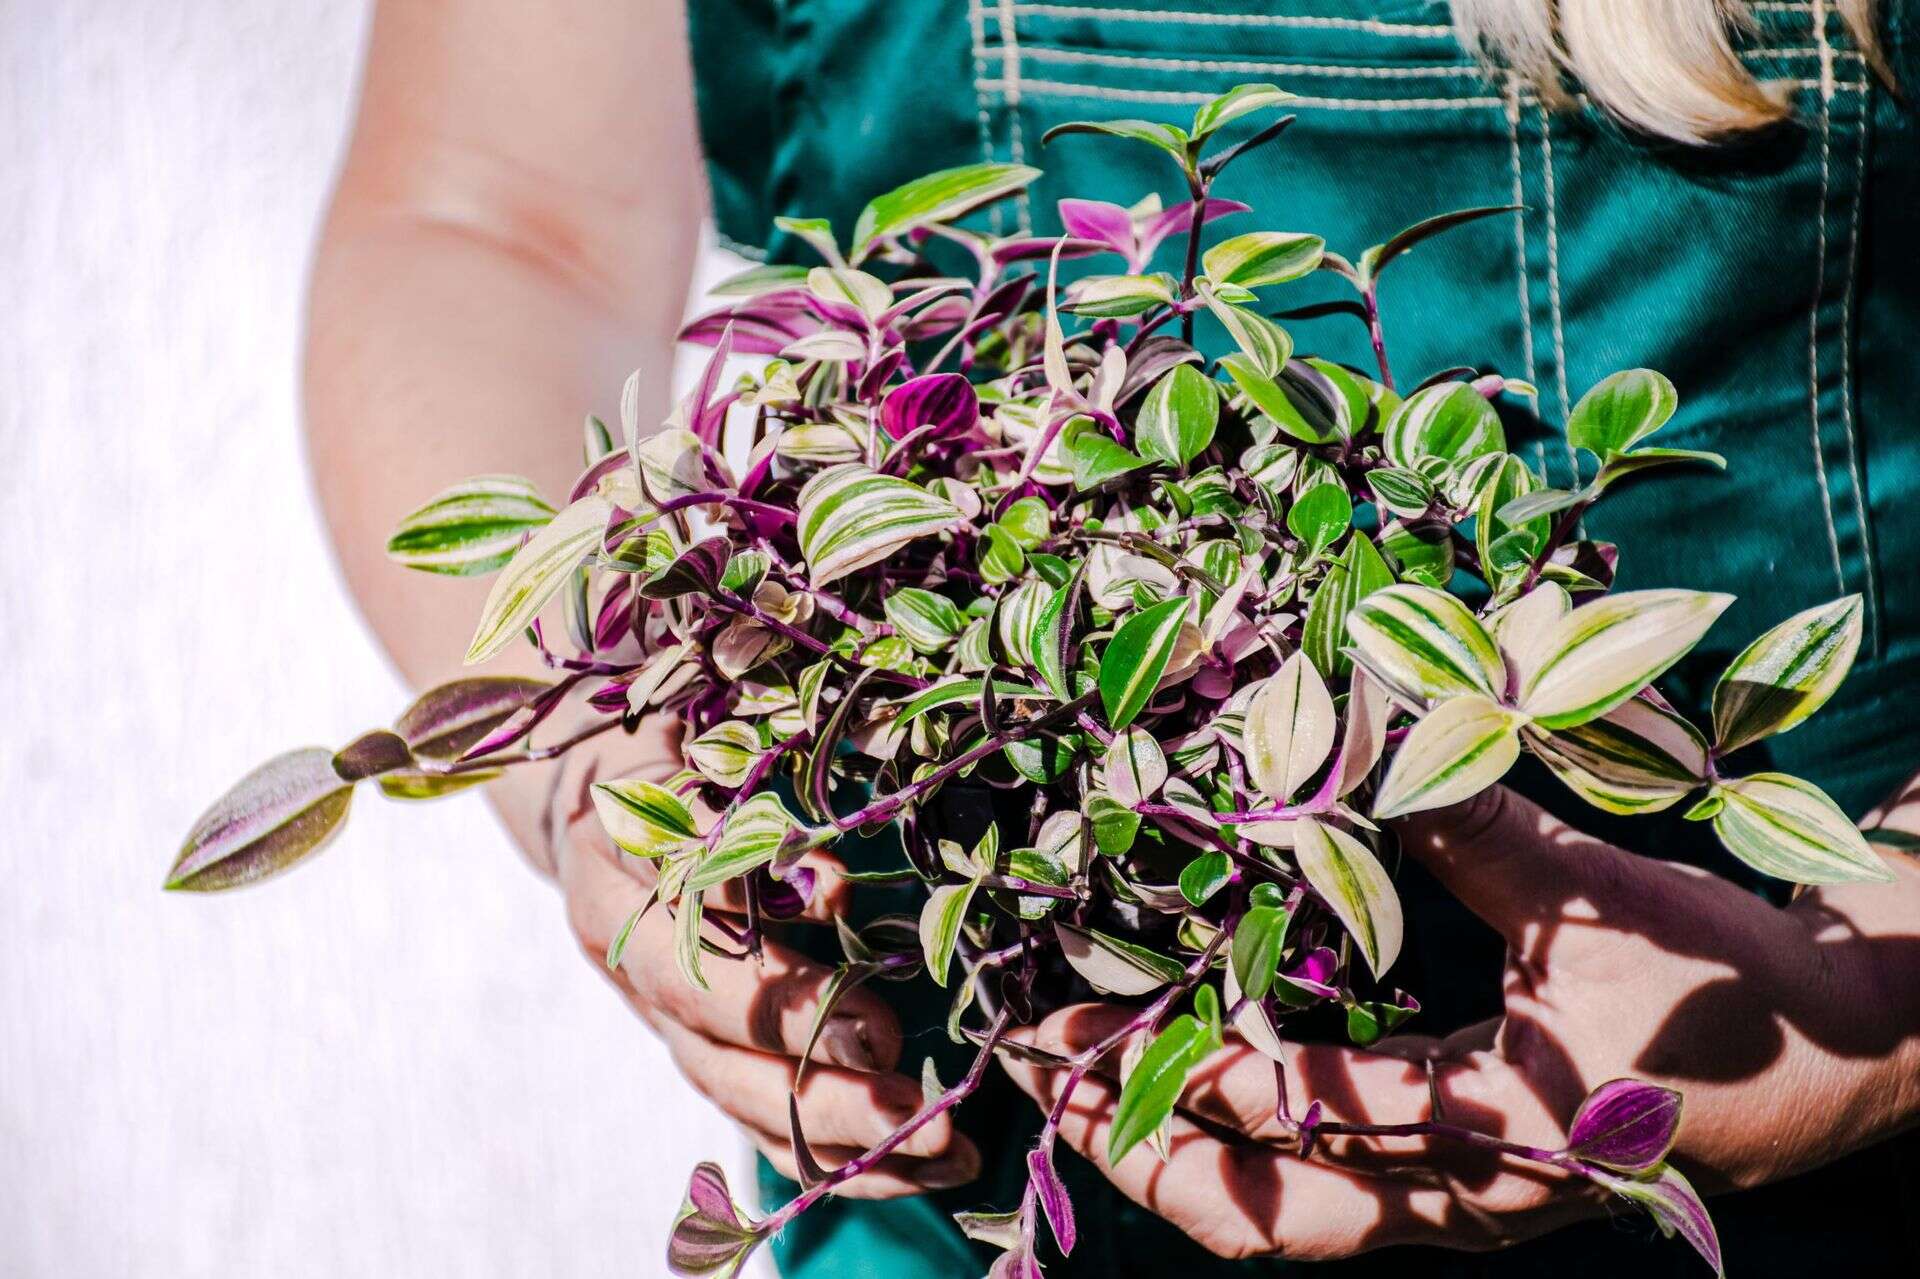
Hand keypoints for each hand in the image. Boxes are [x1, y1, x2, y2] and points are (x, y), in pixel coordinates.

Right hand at [540, 720, 980, 1198]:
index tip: (877, 1028)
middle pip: (718, 1053)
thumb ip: (756, 790)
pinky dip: (835, 1152)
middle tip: (927, 1118)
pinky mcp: (697, 1042)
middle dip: (824, 1100)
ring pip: (740, 1101)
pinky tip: (920, 1168)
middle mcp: (630, 958)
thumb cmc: (679, 728)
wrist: (599, 776)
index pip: (698, 956)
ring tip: (948, 1156)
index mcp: (618, 870)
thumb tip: (830, 885)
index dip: (783, 1002)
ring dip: (844, 1142)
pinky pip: (758, 1119)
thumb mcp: (709, 726)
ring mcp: (659, 1012)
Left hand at [1003, 784, 1919, 1258]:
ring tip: (1076, 1095)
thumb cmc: (1727, 986)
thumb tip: (1353, 719)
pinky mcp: (1464, 1186)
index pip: (1315, 1115)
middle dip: (1141, 1156)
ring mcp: (1461, 1204)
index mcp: (1501, 1128)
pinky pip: (1327, 1194)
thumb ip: (1464, 817)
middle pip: (1269, 1219)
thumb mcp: (1593, 895)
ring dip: (1176, 1163)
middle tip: (1042, 1081)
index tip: (1089, 1030)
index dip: (1193, 1076)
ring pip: (1288, 1222)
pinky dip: (1239, 1152)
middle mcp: (1465, 1192)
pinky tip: (1186, 1085)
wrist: (1840, 1058)